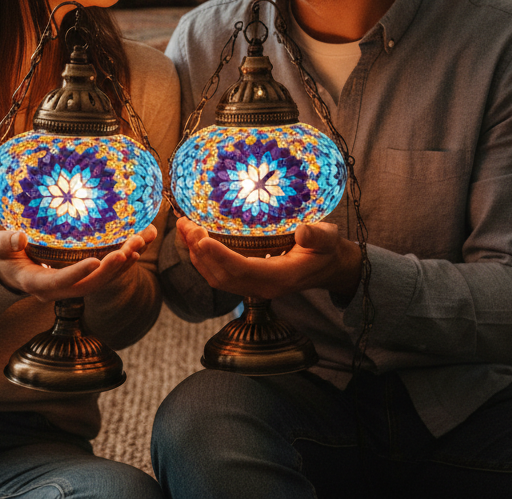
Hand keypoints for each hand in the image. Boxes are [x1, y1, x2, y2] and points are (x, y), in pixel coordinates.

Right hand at [0, 225, 155, 301]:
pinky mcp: (86, 275)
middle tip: (130, 249)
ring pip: (105, 278)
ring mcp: (75, 284)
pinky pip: (109, 269)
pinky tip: (142, 237)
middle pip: (91, 285)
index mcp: (37, 284)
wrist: (13, 269)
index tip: (95, 262)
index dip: (77, 274)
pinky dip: (127, 254)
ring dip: (126, 260)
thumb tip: (19, 237)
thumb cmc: (5, 256)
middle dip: (112, 268)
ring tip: (143, 239)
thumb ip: (5, 242)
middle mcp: (60, 289)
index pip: (59, 282)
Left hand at [177, 216, 361, 298]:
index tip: (201, 238)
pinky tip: (195, 239)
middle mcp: (262, 286)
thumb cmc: (327, 250)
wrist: (329, 267)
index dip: (219, 255)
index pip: (242, 269)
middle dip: (199, 251)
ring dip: (196, 254)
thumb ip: (318, 236)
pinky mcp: (248, 281)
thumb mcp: (328, 239)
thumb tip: (304, 231)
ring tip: (183, 228)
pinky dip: (203, 257)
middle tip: (185, 225)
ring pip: (216, 277)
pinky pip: (219, 274)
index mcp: (279, 278)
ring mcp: (253, 286)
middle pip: (221, 275)